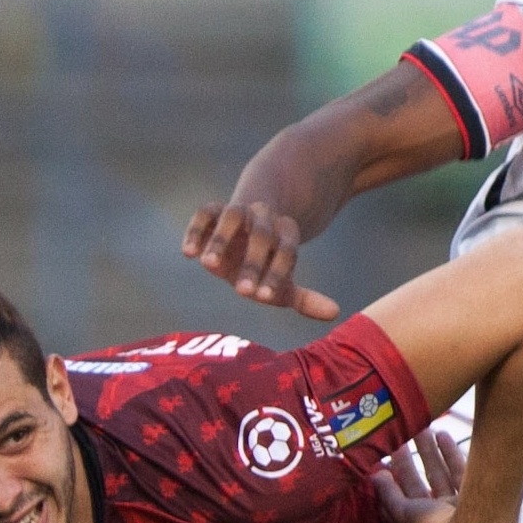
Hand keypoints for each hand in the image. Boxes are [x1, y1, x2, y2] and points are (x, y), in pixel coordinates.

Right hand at [182, 198, 338, 320]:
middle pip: (262, 234)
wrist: (245, 229)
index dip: (277, 274)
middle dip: (253, 262)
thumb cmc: (264, 265)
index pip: (286, 252)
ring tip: (208, 266)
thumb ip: (305, 299)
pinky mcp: (213, 209)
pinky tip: (188, 253)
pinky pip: (205, 212)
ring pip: (231, 216)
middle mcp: (264, 219)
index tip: (264, 299)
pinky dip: (197, 229)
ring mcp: (238, 211)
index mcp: (285, 235)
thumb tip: (335, 313)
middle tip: (242, 293)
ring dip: (221, 239)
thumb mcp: (283, 282)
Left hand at [372, 423, 493, 522]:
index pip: (397, 507)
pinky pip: (459, 473)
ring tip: (423, 428)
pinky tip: (443, 435)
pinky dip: (451, 455)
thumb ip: (388, 494)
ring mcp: (455, 511)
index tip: (383, 462)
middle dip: (407, 463)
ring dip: (430, 453)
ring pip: (439, 477)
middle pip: (417, 488)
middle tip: (400, 439)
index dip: (390, 485)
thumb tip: (376, 476)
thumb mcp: (402, 513)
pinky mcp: (473, 498)